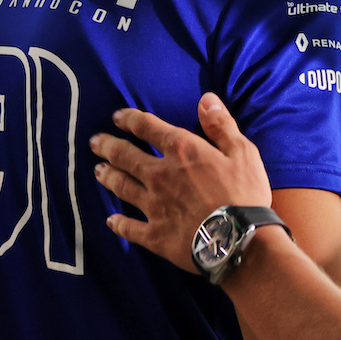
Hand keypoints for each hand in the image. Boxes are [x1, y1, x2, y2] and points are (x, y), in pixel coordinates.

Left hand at [91, 93, 272, 271]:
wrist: (239, 241)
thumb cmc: (244, 193)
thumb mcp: (242, 152)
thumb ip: (221, 125)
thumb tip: (206, 99)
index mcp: (182, 151)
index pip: (148, 128)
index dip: (130, 120)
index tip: (118, 117)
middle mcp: (160, 175)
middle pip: (125, 156)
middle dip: (108, 146)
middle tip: (96, 142)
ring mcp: (153, 206)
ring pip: (122, 187)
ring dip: (108, 177)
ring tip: (98, 171)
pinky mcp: (154, 235)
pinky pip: (129, 228)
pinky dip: (118, 224)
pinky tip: (111, 220)